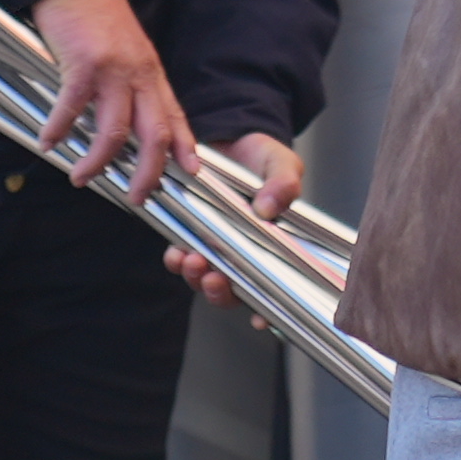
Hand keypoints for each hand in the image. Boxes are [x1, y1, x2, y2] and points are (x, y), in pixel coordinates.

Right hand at [34, 0, 193, 195]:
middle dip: (149, 173)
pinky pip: (73, 109)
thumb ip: (130, 85)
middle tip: (136, 197)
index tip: (190, 174)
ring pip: (115, 132)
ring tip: (81, 177)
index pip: (175, 117)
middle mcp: (140, 74)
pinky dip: (59, 131)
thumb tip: (119, 123)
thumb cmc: (97, 17)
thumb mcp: (127, 51)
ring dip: (97, 162)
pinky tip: (47, 142)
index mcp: (152, 73)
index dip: (185, 148)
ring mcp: (114, 70)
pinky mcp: (84, 64)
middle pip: (155, 135)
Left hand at [167, 132, 306, 307]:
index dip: (266, 310)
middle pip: (234, 293)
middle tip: (215, 279)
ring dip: (197, 278)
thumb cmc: (265, 159)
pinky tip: (176, 253)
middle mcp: (244, 255)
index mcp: (273, 247)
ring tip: (192, 261)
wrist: (234, 141)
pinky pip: (182, 258)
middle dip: (221, 293)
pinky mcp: (192, 235)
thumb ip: (284, 185)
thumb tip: (268, 209)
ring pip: (205, 280)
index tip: (259, 318)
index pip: (273, 288)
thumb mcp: (282, 165)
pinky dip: (177, 260)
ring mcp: (216, 248)